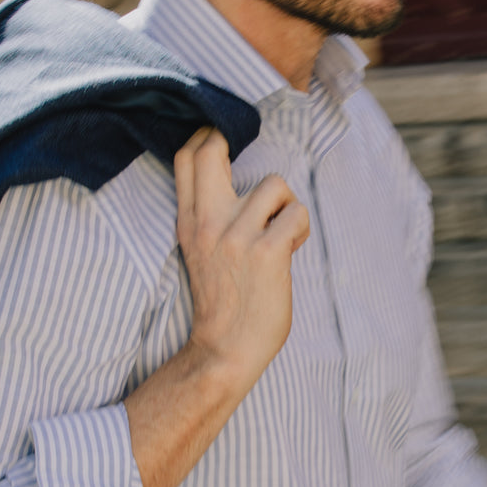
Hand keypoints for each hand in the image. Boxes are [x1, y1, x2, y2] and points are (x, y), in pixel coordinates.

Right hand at [174, 127, 309, 393]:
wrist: (224, 350)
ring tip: (281, 233)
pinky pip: (296, 214)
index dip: (207, 137)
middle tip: (249, 170)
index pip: (187, 158)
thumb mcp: (199, 251)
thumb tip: (234, 178)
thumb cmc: (221, 302)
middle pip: (212, 150)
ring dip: (286, 206)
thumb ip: (209, 216)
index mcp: (189, 222)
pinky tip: (290, 250)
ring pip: (275, 184)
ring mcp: (237, 236)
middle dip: (236, 146)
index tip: (224, 144)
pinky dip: (299, 229)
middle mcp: (208, 222)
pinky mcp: (267, 251)